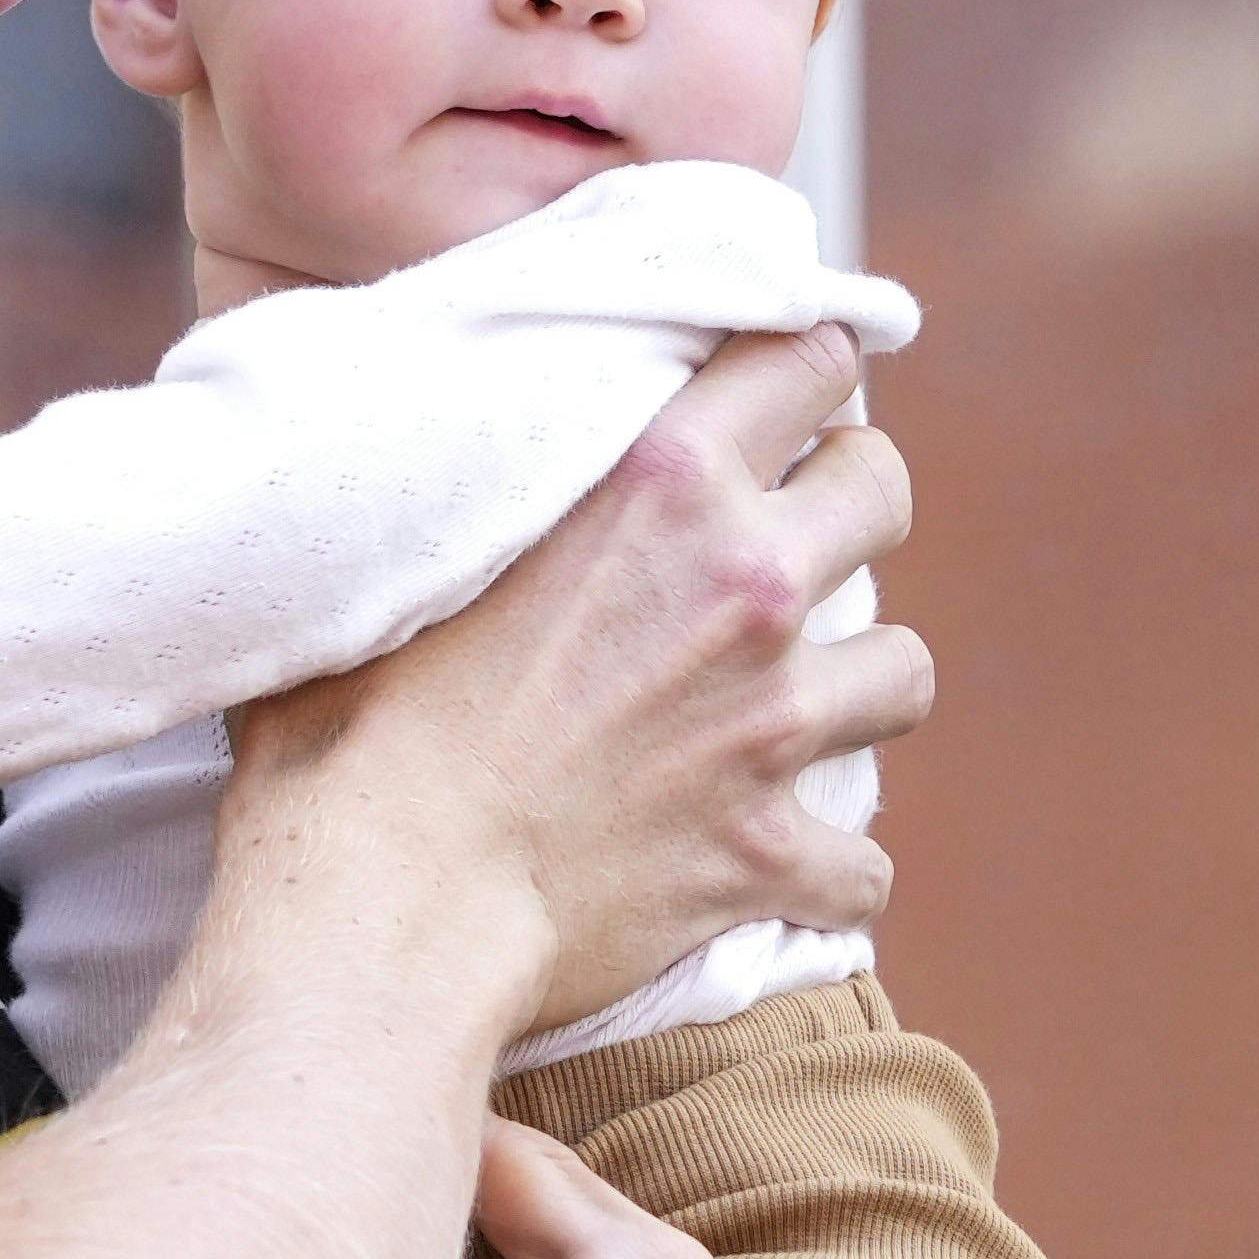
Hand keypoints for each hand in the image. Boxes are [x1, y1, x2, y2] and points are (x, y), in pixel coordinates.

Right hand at [234, 330, 925, 1036]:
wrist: (388, 897)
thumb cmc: (355, 723)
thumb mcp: (414, 546)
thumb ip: (476, 477)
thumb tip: (447, 432)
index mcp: (661, 480)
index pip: (805, 360)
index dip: (808, 375)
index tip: (789, 404)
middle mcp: (743, 584)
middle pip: (882, 491)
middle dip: (852, 505)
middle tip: (799, 538)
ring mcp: (773, 722)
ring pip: (903, 670)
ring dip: (859, 684)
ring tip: (801, 701)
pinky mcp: (771, 852)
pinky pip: (861, 867)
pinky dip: (827, 874)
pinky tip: (780, 868)